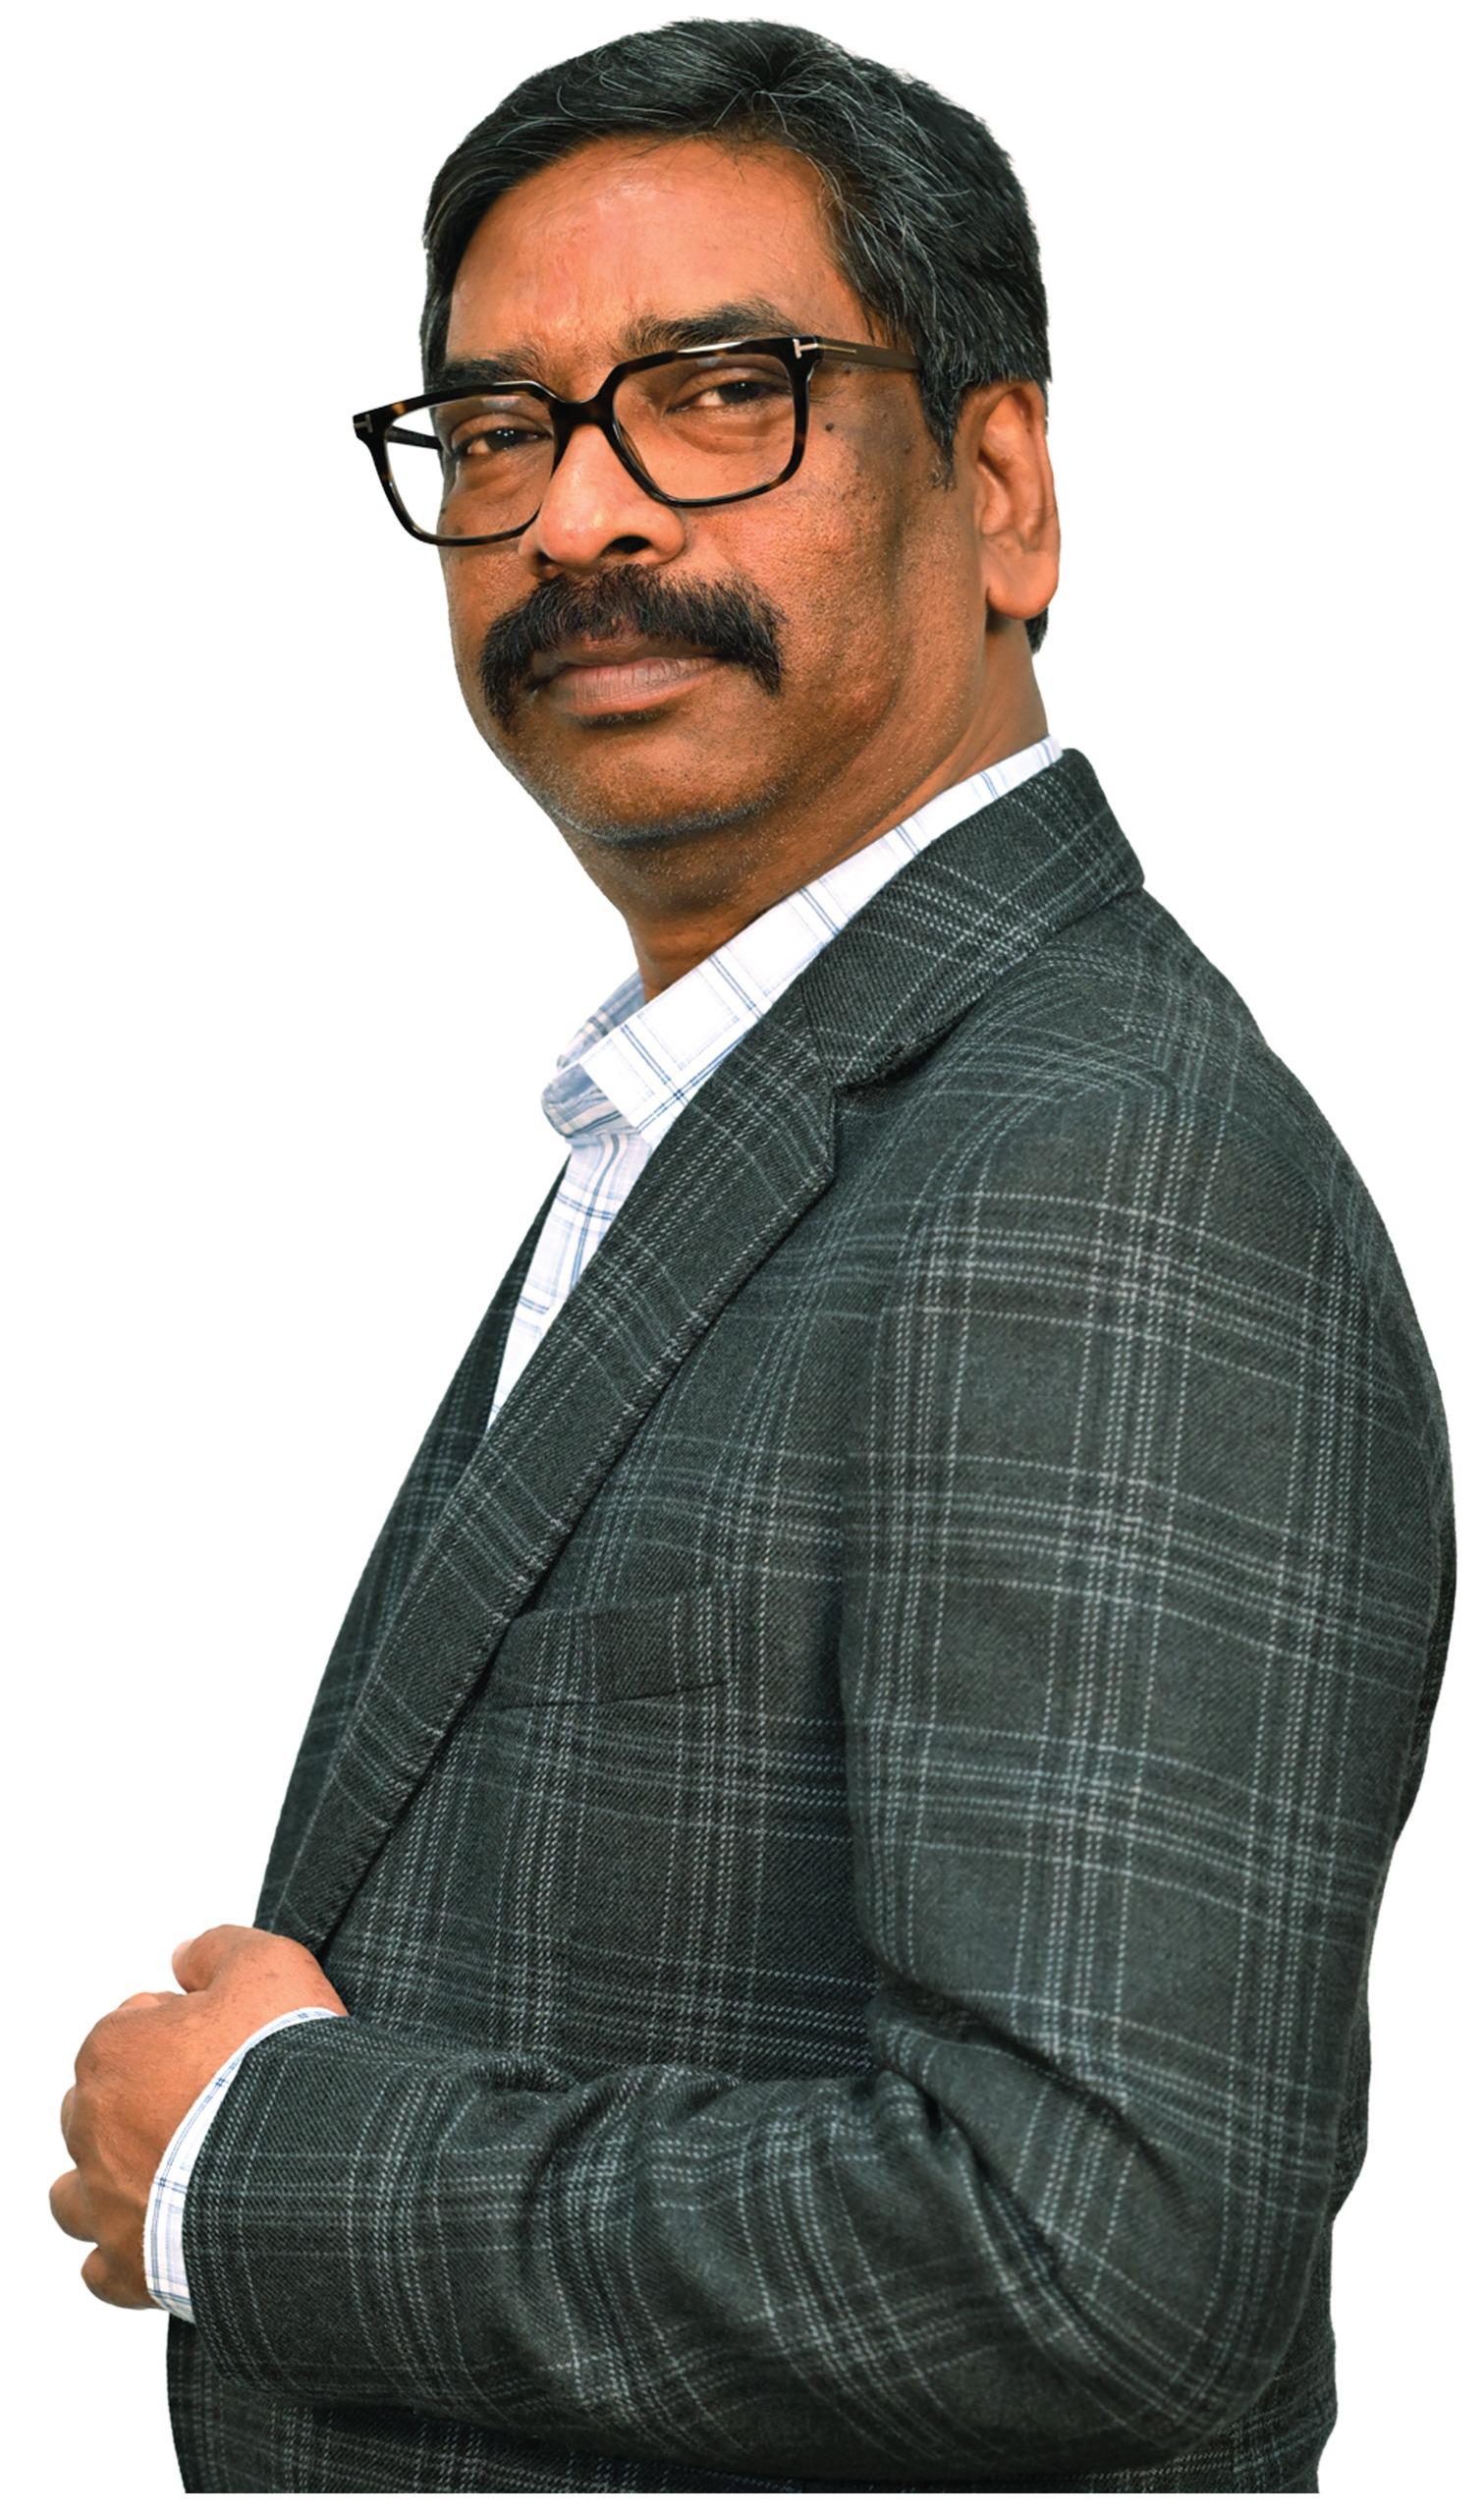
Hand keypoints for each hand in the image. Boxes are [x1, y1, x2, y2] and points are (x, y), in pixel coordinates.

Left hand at [50, 1923, 347, 2307]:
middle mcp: (93, 2127)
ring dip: (107, 2182)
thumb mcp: (270, 1967)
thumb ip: (220, 1948)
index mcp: (114, 2052)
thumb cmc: (281, 2075)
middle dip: (141, 2103)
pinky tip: (164, 2238)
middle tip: (211, 2105)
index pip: (132, 2026)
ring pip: (74, 2193)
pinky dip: (124, 2255)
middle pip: (97, 2105)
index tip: (229, 2045)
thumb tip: (185, 1956)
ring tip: (165, 2176)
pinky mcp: (128, 2267)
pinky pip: (101, 2269)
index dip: (184, 2030)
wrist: (304, 2173)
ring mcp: (106, 2202)